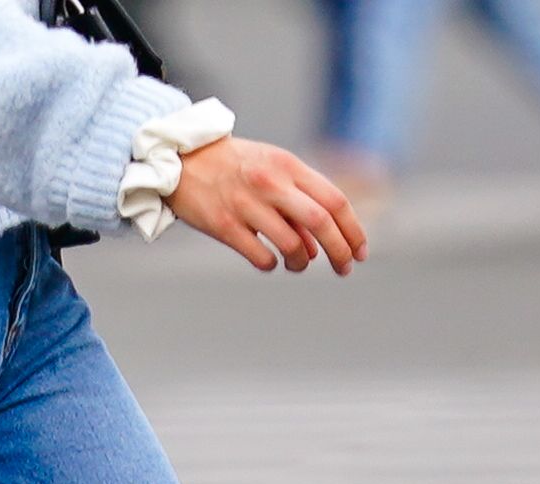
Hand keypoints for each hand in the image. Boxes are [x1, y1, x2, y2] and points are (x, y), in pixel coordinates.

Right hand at [167, 137, 366, 274]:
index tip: (360, 252)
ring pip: (292, 244)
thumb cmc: (234, 167)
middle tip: (344, 269)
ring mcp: (246, 204)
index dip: (353, 230)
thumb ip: (298, 200)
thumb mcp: (271, 169)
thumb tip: (318, 247)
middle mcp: (270, 183)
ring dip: (302, 262)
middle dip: (339, 250)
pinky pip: (260, 256)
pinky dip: (271, 264)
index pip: (334, 200)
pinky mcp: (223, 226)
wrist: (180, 159)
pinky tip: (269, 261)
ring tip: (298, 265)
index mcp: (288, 165)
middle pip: (320, 222)